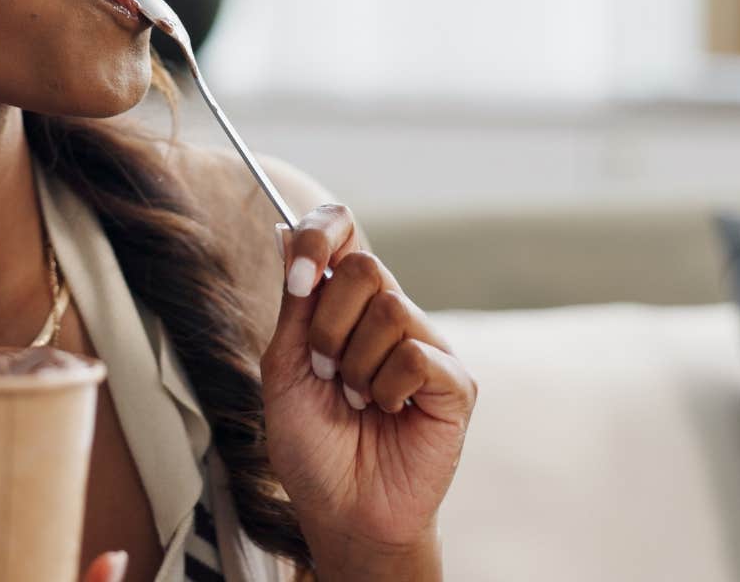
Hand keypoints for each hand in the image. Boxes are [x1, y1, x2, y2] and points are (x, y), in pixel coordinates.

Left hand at [261, 204, 476, 574]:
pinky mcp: (454, 383)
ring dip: (355, 365)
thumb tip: (287, 230)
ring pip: (390, 310)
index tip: (299, 278)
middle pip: (366, 266)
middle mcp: (392, 316)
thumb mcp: (285, 367)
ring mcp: (427, 346)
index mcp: (347, 306)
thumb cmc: (312, 446)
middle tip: (324, 370)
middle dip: (328, 324)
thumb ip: (294, 303)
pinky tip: (388, 414)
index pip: (344, 230)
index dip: (321, 234)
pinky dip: (387, 389)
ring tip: (356, 402)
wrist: (340, 510)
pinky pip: (415, 354)